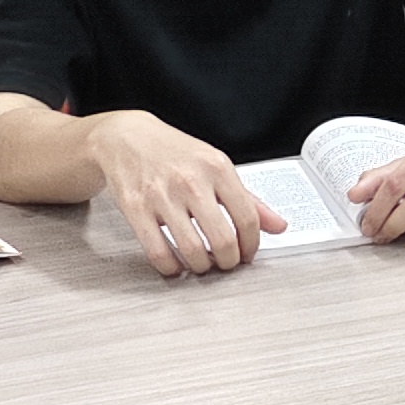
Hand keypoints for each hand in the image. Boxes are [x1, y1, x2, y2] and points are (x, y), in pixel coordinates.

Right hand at [87, 111, 276, 277]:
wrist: (126, 137)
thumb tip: (279, 225)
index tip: (247, 254)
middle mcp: (191, 181)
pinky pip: (158, 252)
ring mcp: (162, 195)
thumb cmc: (174, 152)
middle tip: (225, 263)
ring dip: (201, 267)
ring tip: (202, 263)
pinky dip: (170, 267)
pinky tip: (175, 264)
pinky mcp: (136, 208)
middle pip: (223, 239)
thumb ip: (249, 199)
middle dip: (228, 261)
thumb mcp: (216, 166)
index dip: (251, 246)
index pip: (248, 219)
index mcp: (217, 168)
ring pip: (192, 251)